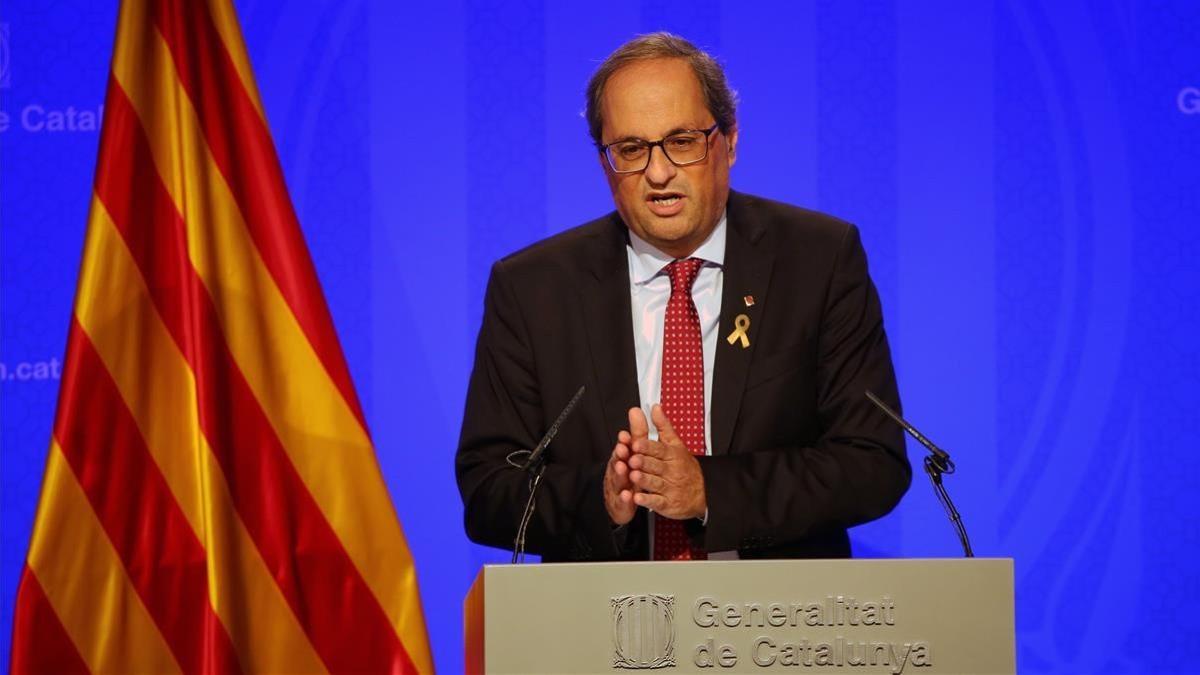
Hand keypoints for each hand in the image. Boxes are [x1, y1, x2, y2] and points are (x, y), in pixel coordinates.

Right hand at [603, 426, 636, 525]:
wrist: (619, 503)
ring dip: (620, 474)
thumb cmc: (628, 475)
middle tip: (623, 450)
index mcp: (622, 459)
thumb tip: (638, 410)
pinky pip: (622, 501)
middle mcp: (618, 472)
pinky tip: (628, 496)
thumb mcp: (634, 453)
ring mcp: (617, 488)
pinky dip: (624, 498)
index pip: (622, 449)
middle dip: (620, 455)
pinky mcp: (620, 504)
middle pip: (617, 462)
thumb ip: (637, 433)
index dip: (623, 443)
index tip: (625, 436)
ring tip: (624, 468)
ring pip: (617, 480)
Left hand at [627, 404, 706, 519]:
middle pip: (656, 465)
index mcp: (672, 455)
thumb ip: (663, 427)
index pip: (659, 449)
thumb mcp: (676, 444)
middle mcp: (671, 471)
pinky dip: (647, 501)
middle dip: (644, 462)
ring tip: (633, 476)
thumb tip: (654, 407)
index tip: (636, 443)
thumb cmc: (685, 467)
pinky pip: (657, 502)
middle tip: (633, 459)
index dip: (647, 447)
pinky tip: (637, 498)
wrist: (703, 493)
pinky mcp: (668, 503)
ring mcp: (670, 488)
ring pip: (656, 483)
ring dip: (644, 480)